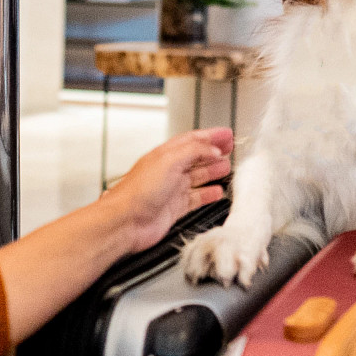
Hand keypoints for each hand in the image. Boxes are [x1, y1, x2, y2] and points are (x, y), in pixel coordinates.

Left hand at [104, 128, 232, 252]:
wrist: (125, 221)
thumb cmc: (138, 191)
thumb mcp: (169, 161)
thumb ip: (194, 151)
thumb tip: (213, 149)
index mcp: (166, 155)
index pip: (193, 140)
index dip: (211, 136)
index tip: (226, 134)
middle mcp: (169, 170)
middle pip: (197, 157)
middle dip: (214, 151)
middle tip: (230, 148)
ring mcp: (172, 189)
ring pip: (197, 177)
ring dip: (213, 171)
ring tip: (227, 167)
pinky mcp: (174, 208)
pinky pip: (196, 198)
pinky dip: (208, 194)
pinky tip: (217, 192)